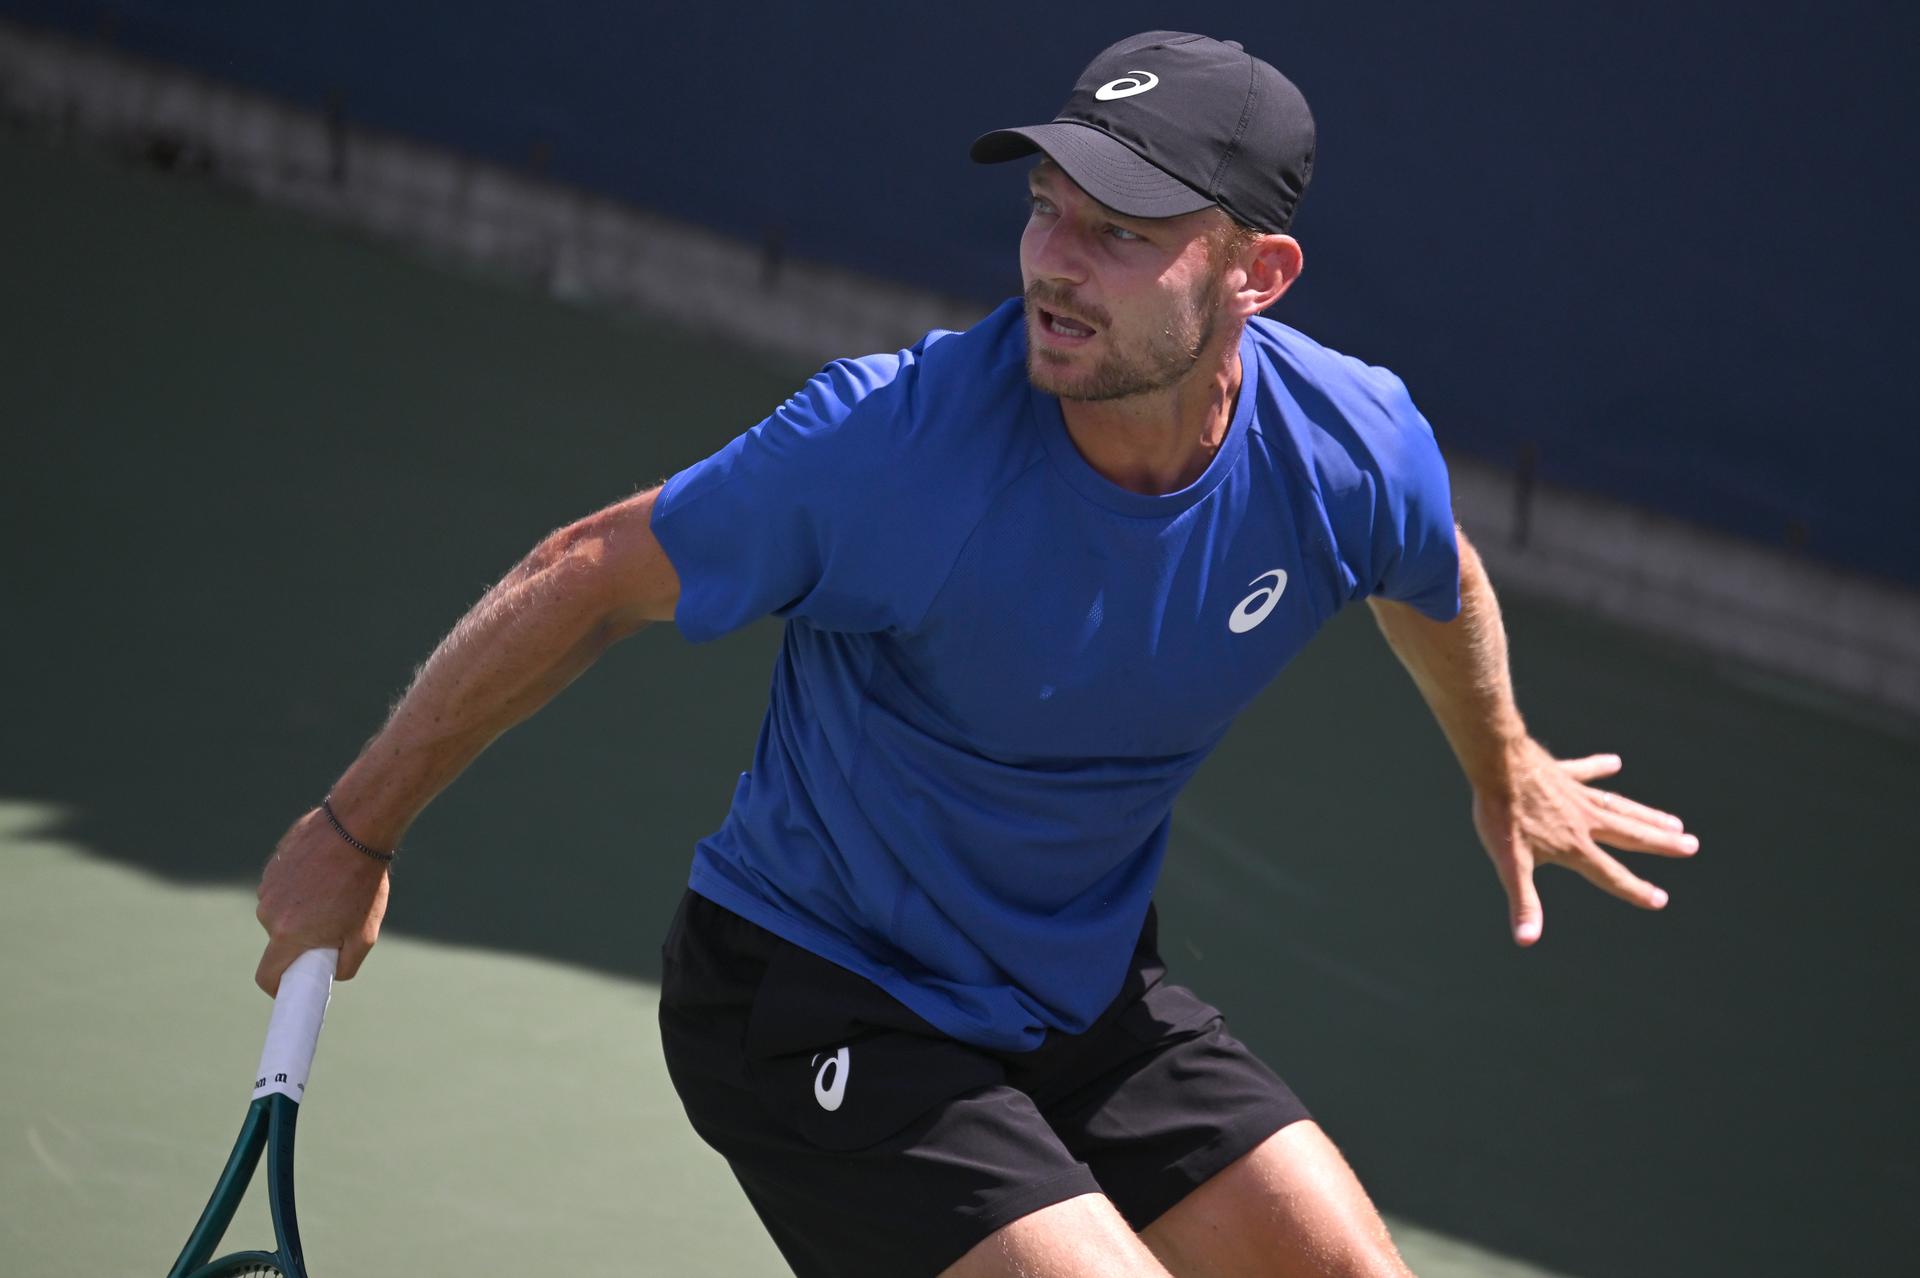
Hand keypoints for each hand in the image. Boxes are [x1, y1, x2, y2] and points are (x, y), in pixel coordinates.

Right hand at [254, 806, 388, 994]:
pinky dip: (300, 887)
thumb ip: (346, 965)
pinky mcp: (272, 865)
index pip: (267, 976)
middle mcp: (269, 912)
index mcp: (288, 934)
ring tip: (335, 890)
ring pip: (282, 912)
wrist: (355, 827)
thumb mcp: (365, 934)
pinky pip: (283, 887)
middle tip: (335, 922)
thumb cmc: (363, 883)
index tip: (292, 986)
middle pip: (280, 941)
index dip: (279, 987)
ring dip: (303, 910)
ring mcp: (268, 886)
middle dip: (303, 939)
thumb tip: (331, 974)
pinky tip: (324, 871)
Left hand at [1472, 741, 1696, 946]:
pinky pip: (1585, 771)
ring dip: (1647, 815)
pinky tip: (1614, 762)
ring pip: (1620, 807)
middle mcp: (1584, 820)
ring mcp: (1577, 795)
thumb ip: (1523, 902)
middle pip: (1631, 835)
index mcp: (1574, 846)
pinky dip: (1599, 767)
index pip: (1609, 874)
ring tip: (1674, 821)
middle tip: (1692, 845)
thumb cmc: (1501, 815)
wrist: (1495, 763)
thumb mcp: (1510, 863)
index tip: (1660, 900)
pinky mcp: (1562, 774)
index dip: (1634, 890)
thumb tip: (1527, 940)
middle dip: (1662, 843)